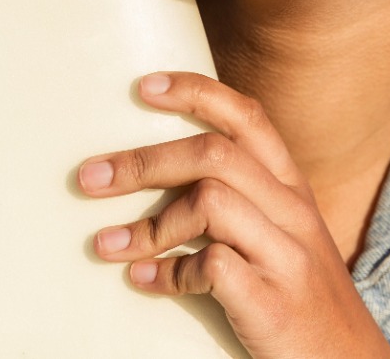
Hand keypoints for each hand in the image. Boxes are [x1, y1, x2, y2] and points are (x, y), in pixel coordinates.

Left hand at [79, 72, 389, 358]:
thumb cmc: (300, 296)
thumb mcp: (284, 235)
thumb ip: (243, 200)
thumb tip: (161, 176)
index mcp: (291, 188)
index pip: (248, 117)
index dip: (196, 92)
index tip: (144, 87)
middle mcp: (292, 211)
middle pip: (213, 154)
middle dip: (142, 162)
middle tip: (89, 179)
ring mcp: (286, 255)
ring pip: (209, 202)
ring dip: (147, 224)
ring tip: (104, 244)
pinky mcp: (274, 302)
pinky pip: (211, 267)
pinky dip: (167, 273)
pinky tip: (141, 280)